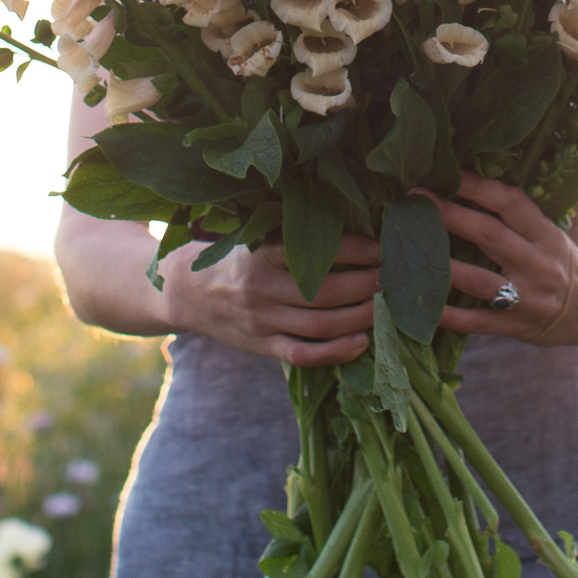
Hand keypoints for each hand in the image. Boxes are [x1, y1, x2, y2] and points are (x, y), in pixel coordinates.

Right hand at [161, 234, 380, 365]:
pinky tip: (362, 343)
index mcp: (259, 254)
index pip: (310, 252)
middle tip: (390, 278)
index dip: (349, 251)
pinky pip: (303, 354)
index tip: (377, 248)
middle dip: (364, 286)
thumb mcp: (254, 238)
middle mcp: (259, 288)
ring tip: (385, 307)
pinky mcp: (262, 347)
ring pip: (319, 324)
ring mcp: (260, 321)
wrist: (187, 292)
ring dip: (359, 317)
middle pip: (323, 292)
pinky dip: (336, 352)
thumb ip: (291, 238)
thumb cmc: (235, 258)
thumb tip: (349, 223)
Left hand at [428, 175, 577, 345]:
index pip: (511, 203)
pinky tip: (418, 303)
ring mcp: (527, 300)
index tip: (446, 173)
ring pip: (478, 280)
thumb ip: (517, 216)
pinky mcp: (515, 329)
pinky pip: (475, 322)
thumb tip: (465, 182)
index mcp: (547, 235)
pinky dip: (446, 313)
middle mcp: (539, 265)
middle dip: (449, 214)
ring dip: (440, 264)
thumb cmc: (562, 260)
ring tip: (408, 249)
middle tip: (414, 198)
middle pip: (489, 234)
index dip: (477, 186)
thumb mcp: (550, 233)